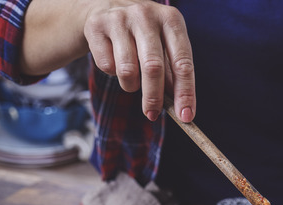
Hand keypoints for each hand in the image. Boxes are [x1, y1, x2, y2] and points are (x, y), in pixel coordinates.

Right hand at [83, 0, 195, 120]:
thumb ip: (172, 77)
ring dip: (130, 85)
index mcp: (171, 20)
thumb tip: (181, 111)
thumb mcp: (164, 47)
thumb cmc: (143, 36)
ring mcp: (120, 18)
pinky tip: (113, 59)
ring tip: (131, 79)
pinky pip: (106, 66)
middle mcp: (146, 15)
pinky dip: (111, 73)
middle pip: (153, 68)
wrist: (105, 7)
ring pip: (127, 70)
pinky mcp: (96, 26)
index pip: (183, 62)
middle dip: (154, 97)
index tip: (186, 117)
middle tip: (153, 114)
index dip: (185, 92)